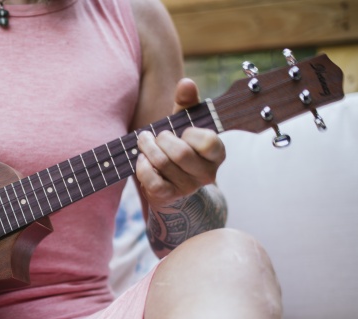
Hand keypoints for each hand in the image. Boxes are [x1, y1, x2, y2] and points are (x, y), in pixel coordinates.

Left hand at [135, 78, 225, 208]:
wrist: (171, 185)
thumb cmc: (178, 147)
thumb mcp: (184, 124)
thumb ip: (186, 103)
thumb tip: (187, 83)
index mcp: (216, 154)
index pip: (208, 142)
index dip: (190, 133)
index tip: (182, 131)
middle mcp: (206, 174)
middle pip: (180, 153)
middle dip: (161, 139)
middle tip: (152, 135)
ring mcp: (187, 187)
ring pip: (163, 164)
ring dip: (148, 149)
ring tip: (143, 142)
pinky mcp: (168, 196)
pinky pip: (152, 181)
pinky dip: (142, 167)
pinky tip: (141, 159)